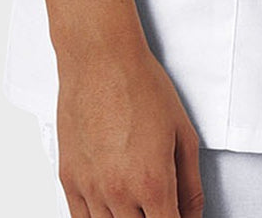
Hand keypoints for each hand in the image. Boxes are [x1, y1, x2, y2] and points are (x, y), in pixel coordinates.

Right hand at [53, 37, 205, 216]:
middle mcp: (119, 191)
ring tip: (136, 203)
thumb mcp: (183, 133)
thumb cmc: (140, 85)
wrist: (101, 59)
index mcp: (153, 182)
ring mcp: (90, 188)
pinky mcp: (69, 179)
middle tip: (158, 206)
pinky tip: (110, 209)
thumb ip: (190, 185)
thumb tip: (193, 215)